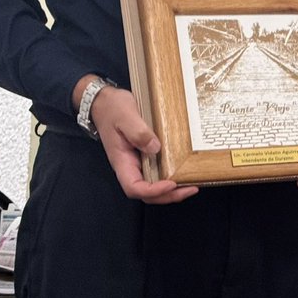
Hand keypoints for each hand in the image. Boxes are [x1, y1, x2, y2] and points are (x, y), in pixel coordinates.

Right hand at [88, 84, 197, 204]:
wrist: (105, 102)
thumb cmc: (113, 108)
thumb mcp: (126, 116)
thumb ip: (138, 132)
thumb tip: (155, 148)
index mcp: (122, 161)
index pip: (134, 187)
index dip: (153, 190)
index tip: (171, 183)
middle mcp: (129, 166)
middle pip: (146, 192)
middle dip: (168, 196)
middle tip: (190, 189)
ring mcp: (137, 162)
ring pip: (152, 185)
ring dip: (171, 190)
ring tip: (191, 185)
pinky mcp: (145, 155)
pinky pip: (157, 172)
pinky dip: (171, 177)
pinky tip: (184, 173)